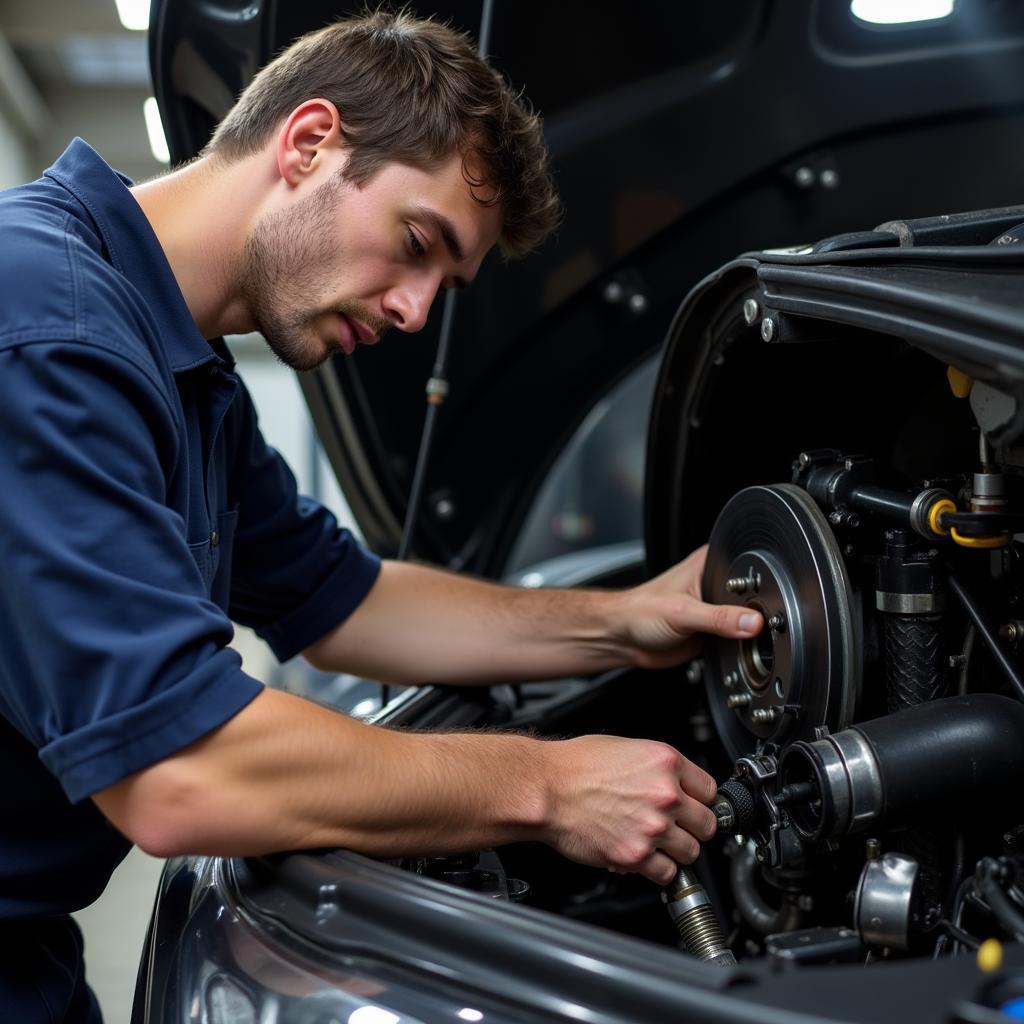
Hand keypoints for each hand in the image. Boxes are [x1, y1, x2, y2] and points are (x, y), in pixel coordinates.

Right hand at [542, 734, 716, 883]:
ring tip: (657, 844)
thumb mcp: (625, 748)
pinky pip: (667, 873)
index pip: (710, 790)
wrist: (546, 788)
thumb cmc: (575, 766)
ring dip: (676, 851)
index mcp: (665, 762)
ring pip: (691, 852)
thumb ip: (656, 769)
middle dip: (693, 828)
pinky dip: (657, 869)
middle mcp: (665, 794)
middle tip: (677, 828)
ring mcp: (652, 827)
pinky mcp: (635, 855)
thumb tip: (673, 784)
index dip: (699, 800)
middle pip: (707, 824)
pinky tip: (644, 857)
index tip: (693, 806)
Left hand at [617, 544, 761, 667]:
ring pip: (744, 621)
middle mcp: (712, 584)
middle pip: (748, 599)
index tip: (770, 604)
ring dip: (746, 633)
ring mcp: (713, 609)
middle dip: (754, 614)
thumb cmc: (638, 612)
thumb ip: (718, 618)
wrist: (623, 640)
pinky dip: (736, 646)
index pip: (745, 571)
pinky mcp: (712, 632)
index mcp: (706, 565)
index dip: (759, 586)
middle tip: (759, 627)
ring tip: (744, 639)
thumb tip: (751, 622)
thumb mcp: (681, 612)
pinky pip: (734, 640)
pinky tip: (733, 649)